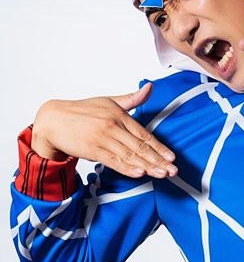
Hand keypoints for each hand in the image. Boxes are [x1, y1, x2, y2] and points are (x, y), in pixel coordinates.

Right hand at [31, 82, 177, 178]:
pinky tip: (139, 173)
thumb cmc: (82, 111)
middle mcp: (113, 126)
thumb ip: (131, 99)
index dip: (159, 147)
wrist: (53, 120)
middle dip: (158, 160)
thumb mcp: (108, 101)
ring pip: (129, 155)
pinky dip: (126, 168)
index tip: (172, 157)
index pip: (144, 134)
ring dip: (147, 166)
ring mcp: (102, 138)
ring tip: (161, 174)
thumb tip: (150, 87)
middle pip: (140, 146)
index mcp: (119, 114)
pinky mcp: (92, 150)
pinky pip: (112, 161)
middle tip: (173, 171)